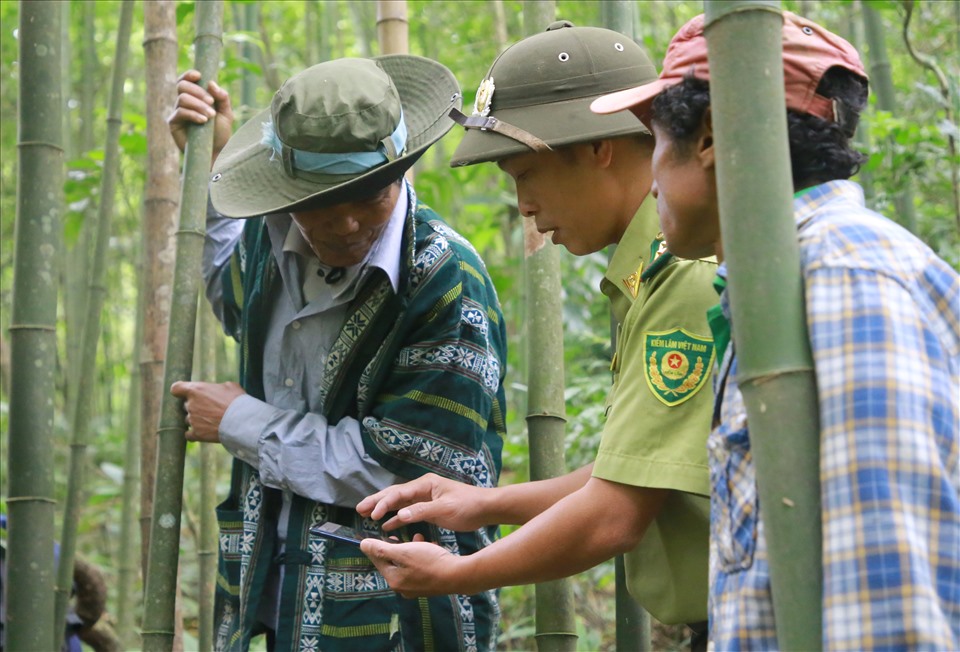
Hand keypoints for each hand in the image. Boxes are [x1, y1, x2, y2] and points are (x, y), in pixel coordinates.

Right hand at [167, 69, 234, 161]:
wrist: (217, 152)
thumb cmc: (220, 133)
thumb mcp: (226, 113)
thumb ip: (222, 98)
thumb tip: (211, 83)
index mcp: (195, 97)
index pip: (186, 80)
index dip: (189, 75)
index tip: (199, 75)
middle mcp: (183, 102)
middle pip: (182, 86)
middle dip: (198, 91)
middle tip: (211, 102)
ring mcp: (177, 112)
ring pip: (182, 98)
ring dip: (198, 104)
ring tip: (210, 115)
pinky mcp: (173, 123)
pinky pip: (180, 112)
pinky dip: (193, 114)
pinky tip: (203, 120)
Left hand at [170, 380, 244, 442]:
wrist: (241, 421)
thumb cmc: (237, 401)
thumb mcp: (230, 386)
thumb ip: (217, 388)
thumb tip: (218, 391)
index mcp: (196, 390)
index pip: (176, 388)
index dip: (179, 391)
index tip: (184, 393)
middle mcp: (190, 405)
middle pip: (185, 405)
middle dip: (194, 406)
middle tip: (208, 408)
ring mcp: (192, 420)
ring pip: (188, 419)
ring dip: (196, 420)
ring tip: (211, 421)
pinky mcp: (196, 433)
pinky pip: (188, 434)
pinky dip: (193, 433)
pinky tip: (203, 432)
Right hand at [356, 473, 489, 531]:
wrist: (487, 507)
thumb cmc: (468, 506)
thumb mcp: (444, 510)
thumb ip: (421, 511)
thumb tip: (399, 515)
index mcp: (425, 484)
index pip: (398, 494)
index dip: (383, 503)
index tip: (371, 514)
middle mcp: (423, 488)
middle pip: (395, 494)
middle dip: (377, 501)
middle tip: (359, 509)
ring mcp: (426, 497)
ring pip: (400, 502)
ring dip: (384, 509)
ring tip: (367, 515)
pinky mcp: (430, 506)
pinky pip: (409, 511)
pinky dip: (398, 517)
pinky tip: (388, 524)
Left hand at [360, 538, 472, 597]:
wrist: (458, 575)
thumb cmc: (430, 561)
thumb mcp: (403, 551)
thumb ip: (382, 549)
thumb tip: (362, 545)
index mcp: (393, 580)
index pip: (377, 560)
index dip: (377, 545)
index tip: (381, 533)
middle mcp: (402, 588)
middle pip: (392, 563)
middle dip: (398, 547)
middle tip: (402, 536)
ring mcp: (416, 588)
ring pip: (407, 564)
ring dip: (410, 549)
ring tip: (418, 538)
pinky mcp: (428, 585)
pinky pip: (418, 568)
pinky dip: (421, 556)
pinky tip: (429, 547)